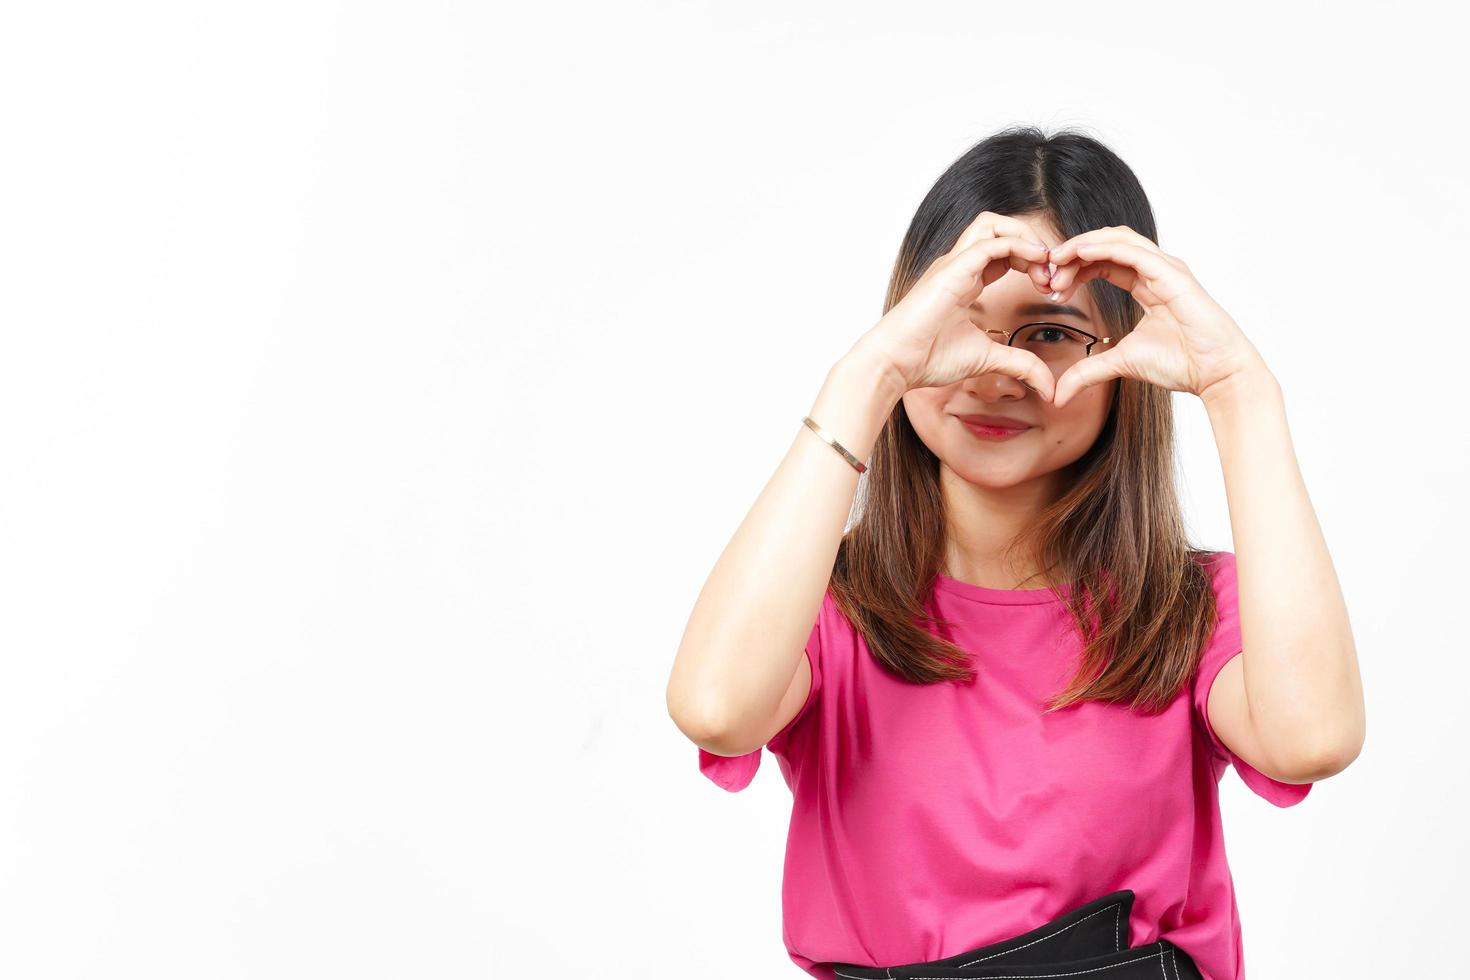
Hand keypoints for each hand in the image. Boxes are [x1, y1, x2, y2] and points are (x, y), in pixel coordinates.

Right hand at [855, 211, 1058, 396]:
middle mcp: (958, 266)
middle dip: (1033, 244)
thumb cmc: (927, 359)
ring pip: (993, 225)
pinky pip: (992, 243)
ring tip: (1045, 268)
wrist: (894, 363)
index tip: (1051, 289)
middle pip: (999, 229)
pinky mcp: (953, 269)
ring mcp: (954, 264)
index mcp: (964, 280)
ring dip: (1026, 239)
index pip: (1004, 253)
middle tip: (1052, 276)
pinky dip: (1020, 246)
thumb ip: (1018, 364)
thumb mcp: (986, 359)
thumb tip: (1047, 387)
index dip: (1032, 263)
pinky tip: (1037, 264)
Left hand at [1042, 226, 1267, 408]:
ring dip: (1082, 247)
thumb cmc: (1182, 364)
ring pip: (1117, 240)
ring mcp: (1166, 269)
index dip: (1074, 267)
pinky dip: (1104, 248)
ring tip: (1056, 261)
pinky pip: (1134, 252)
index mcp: (1146, 284)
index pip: (1103, 262)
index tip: (1049, 285)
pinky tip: (1080, 254)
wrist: (1216, 374)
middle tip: (1046, 273)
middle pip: (1106, 245)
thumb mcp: (1121, 363)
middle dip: (1072, 255)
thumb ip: (1088, 372)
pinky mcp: (1173, 275)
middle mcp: (1156, 270)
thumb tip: (1058, 395)